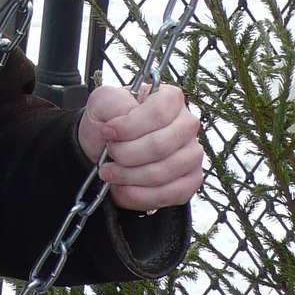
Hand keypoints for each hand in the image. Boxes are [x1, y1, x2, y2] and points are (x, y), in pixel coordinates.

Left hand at [76, 84, 202, 210]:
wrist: (104, 148)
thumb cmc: (108, 121)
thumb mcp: (102, 101)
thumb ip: (114, 102)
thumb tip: (127, 116)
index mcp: (170, 98)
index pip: (158, 113)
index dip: (129, 127)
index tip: (107, 132)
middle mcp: (187, 124)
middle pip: (161, 146)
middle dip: (126, 155)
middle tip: (110, 153)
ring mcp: (192, 153)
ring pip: (164, 172)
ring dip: (130, 176)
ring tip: (111, 172)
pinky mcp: (191, 180)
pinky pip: (172, 194)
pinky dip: (141, 195)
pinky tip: (124, 188)